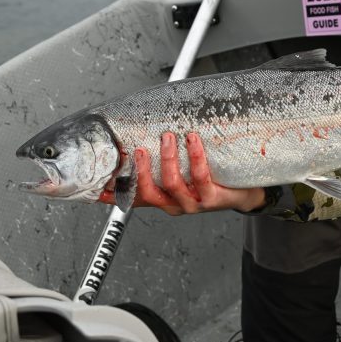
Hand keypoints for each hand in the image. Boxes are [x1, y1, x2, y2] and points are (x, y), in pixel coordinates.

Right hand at [99, 132, 265, 215]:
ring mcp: (193, 203)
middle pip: (149, 193)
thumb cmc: (212, 179)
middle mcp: (175, 204)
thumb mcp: (185, 174)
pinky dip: (195, 155)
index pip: (134, 198)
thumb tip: (147, 139)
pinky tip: (193, 139)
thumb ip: (165, 163)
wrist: (245, 194)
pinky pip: (200, 176)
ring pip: (172, 184)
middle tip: (139, 148)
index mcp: (164, 199)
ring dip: (168, 158)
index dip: (113, 195)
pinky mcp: (212, 199)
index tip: (95, 187)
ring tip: (168, 137)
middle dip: (142, 170)